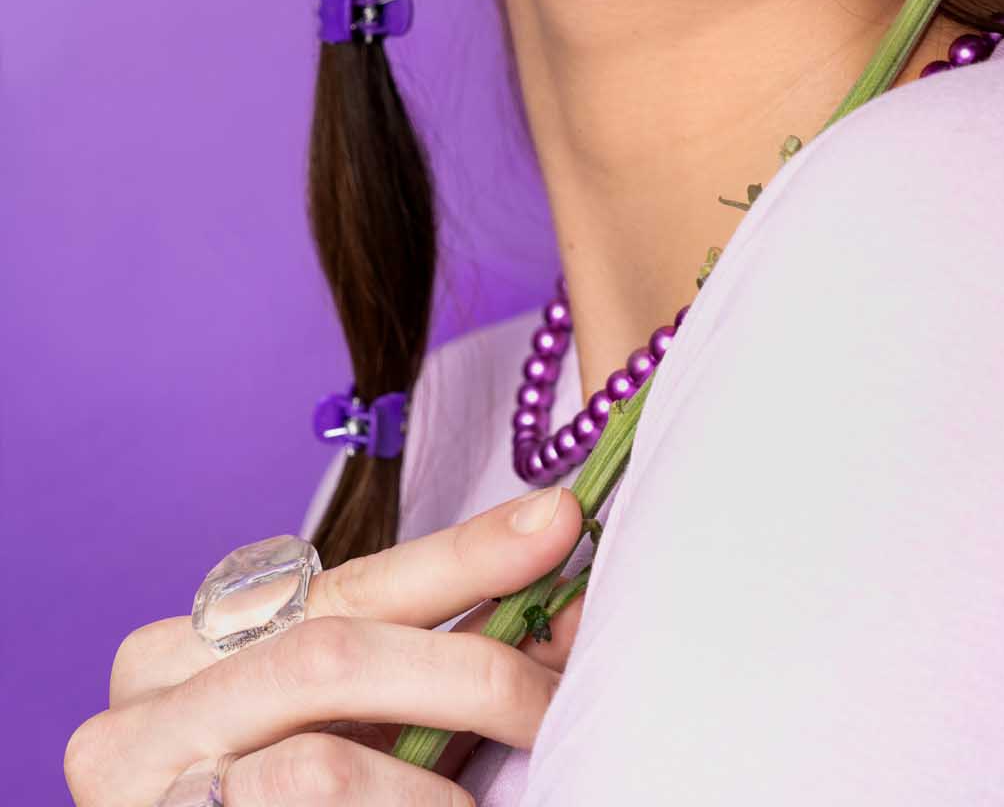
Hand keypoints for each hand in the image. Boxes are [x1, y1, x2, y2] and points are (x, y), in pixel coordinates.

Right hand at [64, 483, 585, 804]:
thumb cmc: (267, 805)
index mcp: (190, 644)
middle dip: (468, 671)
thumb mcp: (334, 726)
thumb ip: (423, 665)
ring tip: (488, 804)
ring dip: (432, 788)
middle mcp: (150, 699)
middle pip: (335, 654)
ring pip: (323, 763)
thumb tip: (561, 617)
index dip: (462, 555)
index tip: (556, 523)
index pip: (347, 584)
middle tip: (554, 704)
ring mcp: (144, 782)